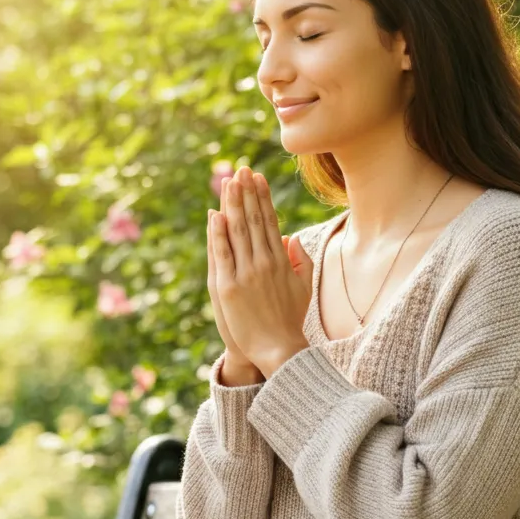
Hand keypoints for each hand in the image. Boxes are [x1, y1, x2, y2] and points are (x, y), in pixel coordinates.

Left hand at [210, 167, 313, 376]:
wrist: (280, 349)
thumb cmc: (290, 320)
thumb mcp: (304, 287)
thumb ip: (300, 261)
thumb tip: (292, 238)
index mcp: (281, 261)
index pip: (270, 221)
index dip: (262, 197)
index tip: (257, 178)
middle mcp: (265, 262)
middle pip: (253, 220)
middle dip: (247, 193)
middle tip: (241, 169)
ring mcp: (246, 273)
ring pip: (238, 231)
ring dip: (232, 204)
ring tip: (229, 182)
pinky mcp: (230, 287)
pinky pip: (222, 254)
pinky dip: (218, 233)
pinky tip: (215, 214)